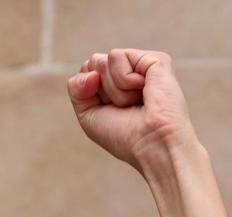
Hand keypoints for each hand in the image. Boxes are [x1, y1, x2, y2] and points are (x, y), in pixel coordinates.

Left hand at [67, 49, 199, 176]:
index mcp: (117, 83)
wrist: (152, 145)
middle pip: (93, 63)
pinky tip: (144, 92)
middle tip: (126, 107)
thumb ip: (76, 88)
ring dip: (114, 89)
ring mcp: (143, 64)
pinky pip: (117, 56)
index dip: (90, 94)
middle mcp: (131, 71)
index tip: (112, 111)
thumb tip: (91, 72)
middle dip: (102, 90)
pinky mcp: (155, 59)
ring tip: (137, 101)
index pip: (86, 70)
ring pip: (102, 60)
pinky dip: (124, 80)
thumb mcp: (88, 115)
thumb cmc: (126, 137)